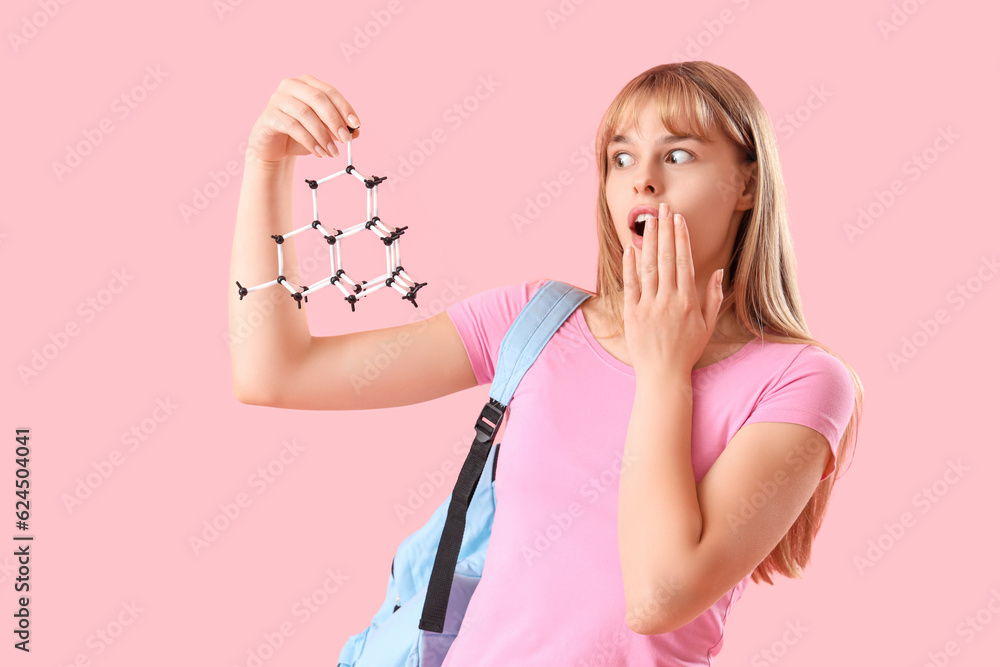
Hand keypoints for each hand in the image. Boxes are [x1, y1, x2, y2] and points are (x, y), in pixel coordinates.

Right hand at [246, 74, 362, 162]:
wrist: (274, 147)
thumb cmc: (300, 134)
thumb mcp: (323, 131)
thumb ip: (338, 129)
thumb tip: (356, 132)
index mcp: (307, 83)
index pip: (329, 91)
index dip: (344, 108)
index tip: (356, 124)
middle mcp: (291, 86)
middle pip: (318, 99)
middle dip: (335, 120)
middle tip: (346, 139)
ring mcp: (277, 99)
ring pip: (305, 114)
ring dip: (323, 136)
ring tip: (333, 152)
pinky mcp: (269, 116)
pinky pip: (293, 127)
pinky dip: (310, 142)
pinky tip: (319, 153)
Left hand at [622, 202, 724, 378]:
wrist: (662, 375)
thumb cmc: (687, 350)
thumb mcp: (707, 325)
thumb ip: (713, 297)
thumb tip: (718, 271)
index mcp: (688, 301)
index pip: (684, 261)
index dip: (680, 238)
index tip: (678, 219)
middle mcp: (668, 300)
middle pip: (666, 258)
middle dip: (665, 231)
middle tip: (663, 210)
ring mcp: (648, 306)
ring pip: (648, 267)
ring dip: (648, 242)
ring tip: (648, 221)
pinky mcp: (632, 313)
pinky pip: (630, 285)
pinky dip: (629, 266)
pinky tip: (630, 249)